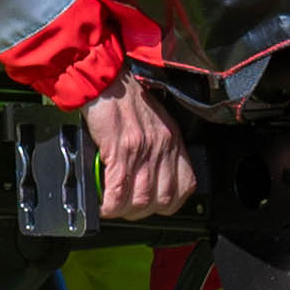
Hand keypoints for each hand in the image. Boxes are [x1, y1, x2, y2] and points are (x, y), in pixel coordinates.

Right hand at [85, 75, 197, 222]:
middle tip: (128, 210)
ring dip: (125, 211)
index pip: (186, 185)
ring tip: (113, 208)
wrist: (104, 77)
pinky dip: (110, 205)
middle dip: (144, 212)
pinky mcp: (120, 149)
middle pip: (163, 199)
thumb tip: (145, 174)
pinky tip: (103, 205)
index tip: (154, 205)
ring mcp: (143, 149)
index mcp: (173, 139)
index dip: (170, 203)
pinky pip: (118, 191)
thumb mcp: (153, 120)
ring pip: (141, 200)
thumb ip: (156, 146)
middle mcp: (162, 146)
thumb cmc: (124, 96)